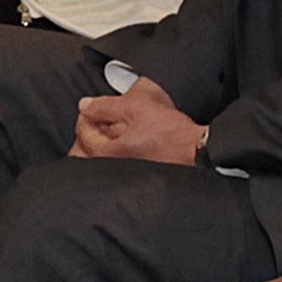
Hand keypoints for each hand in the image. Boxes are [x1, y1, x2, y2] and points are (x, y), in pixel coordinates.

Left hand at [72, 74, 207, 164]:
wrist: (198, 152)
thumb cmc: (171, 134)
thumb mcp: (135, 108)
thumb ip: (105, 106)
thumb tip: (85, 105)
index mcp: (108, 153)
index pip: (83, 135)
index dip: (86, 116)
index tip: (91, 108)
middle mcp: (113, 168)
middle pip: (87, 152)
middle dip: (89, 133)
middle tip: (98, 120)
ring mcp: (124, 174)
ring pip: (101, 159)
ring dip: (102, 142)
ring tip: (113, 128)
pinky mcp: (137, 176)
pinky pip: (116, 164)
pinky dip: (116, 151)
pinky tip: (127, 141)